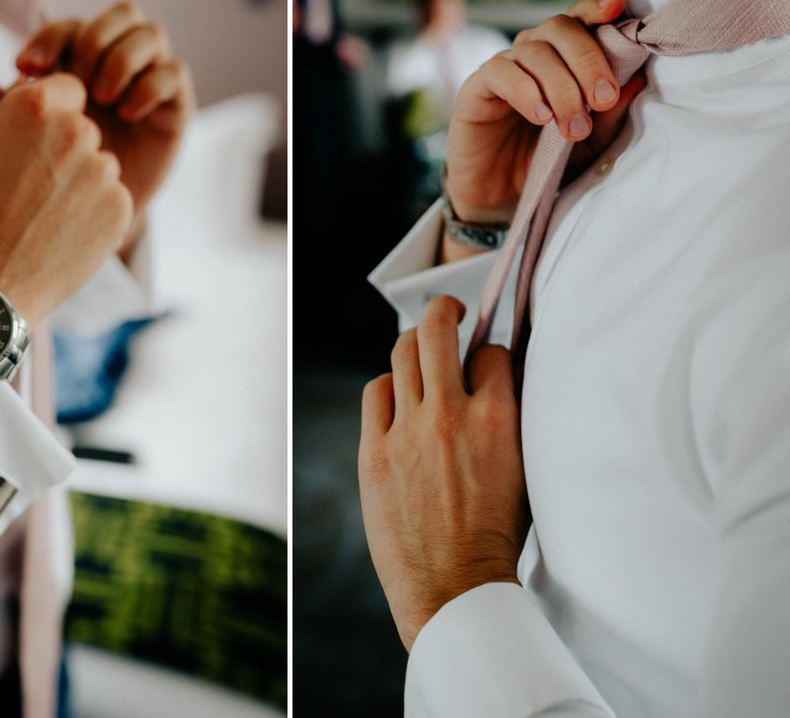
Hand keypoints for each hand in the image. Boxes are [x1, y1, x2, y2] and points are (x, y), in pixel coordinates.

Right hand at [0, 74, 133, 326]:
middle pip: (87, 128)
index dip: (57, 112)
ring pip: (102, 166)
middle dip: (70, 150)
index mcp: (35, 107)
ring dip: (85, 183)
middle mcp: (76, 131)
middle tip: (40, 185)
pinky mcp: (121, 206)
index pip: (70, 87)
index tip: (44, 136)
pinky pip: (115, 199)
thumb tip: (19, 90)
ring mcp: (103, 170)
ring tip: (50, 214)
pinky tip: (67, 232)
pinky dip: (98, 213)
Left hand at [15, 1, 195, 215]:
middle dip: (96, 41)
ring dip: (123, 60)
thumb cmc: (60, 176)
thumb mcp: (34, 135)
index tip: (27, 69)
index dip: (49, 38)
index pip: (73, 26)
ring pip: (152, 35)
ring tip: (103, 98)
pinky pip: (175, 73)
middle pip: (123, 13)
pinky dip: (149, 86)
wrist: (95, 219)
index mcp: (85, 63)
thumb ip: (25, 101)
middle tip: (79, 83)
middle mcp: (123, 63)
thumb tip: (19, 73)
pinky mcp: (178, 107)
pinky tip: (128, 114)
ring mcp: (154, 82)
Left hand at [358, 296, 530, 650]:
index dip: (491, 351)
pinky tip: (396, 398)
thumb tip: (502, 377)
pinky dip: (387, 387)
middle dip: (446, 310)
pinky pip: (375, 392)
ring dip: (415, 345)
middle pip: (439, 330)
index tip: (487, 357)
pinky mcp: (374, 452)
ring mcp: (408, 432)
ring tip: (421, 352)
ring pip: (402, 353)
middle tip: (450, 312)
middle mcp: (450, 416)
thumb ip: (511, 419)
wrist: (455, 588)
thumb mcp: (524, 470)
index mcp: (498, 420)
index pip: (493, 351)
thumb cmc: (496, 535)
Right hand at [444, 0, 644, 228]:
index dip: (597, 8)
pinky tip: (540, 116)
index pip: (581, 19)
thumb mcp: (589, 144)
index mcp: (563, 57)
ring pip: (534, 51)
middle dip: (588, 60)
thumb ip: (610, 115)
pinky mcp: (476, 88)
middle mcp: (534, 54)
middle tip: (602, 99)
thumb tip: (636, 80)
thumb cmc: (545, 163)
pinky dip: (525, 91)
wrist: (501, 197)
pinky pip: (500, 72)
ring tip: (572, 127)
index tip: (617, 9)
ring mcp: (504, 68)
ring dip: (561, 87)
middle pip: (561, 28)